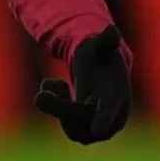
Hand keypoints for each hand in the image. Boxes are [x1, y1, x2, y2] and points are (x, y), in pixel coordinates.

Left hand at [34, 25, 130, 144]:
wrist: (100, 68)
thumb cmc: (101, 55)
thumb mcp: (101, 46)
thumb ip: (105, 41)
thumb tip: (112, 30)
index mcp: (119, 95)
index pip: (112, 110)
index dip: (105, 118)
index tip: (97, 130)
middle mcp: (114, 117)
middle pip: (86, 123)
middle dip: (62, 110)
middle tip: (40, 94)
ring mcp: (101, 126)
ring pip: (74, 130)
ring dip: (58, 108)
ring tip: (57, 82)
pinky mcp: (87, 130)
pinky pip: (68, 127)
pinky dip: (56, 108)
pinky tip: (55, 85)